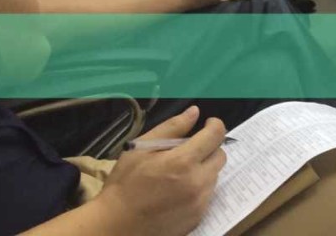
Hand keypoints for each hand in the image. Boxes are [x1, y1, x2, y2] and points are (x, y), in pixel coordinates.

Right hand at [95, 108, 226, 235]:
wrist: (116, 226)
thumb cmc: (125, 184)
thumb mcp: (141, 148)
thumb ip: (172, 128)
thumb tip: (194, 112)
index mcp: (183, 161)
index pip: (216, 135)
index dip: (215, 125)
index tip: (208, 123)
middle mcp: (197, 182)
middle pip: (220, 156)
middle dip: (209, 148)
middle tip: (191, 150)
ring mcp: (199, 203)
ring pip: (215, 176)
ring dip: (204, 169)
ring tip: (181, 173)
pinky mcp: (198, 218)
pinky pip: (208, 196)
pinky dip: (199, 188)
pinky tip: (179, 191)